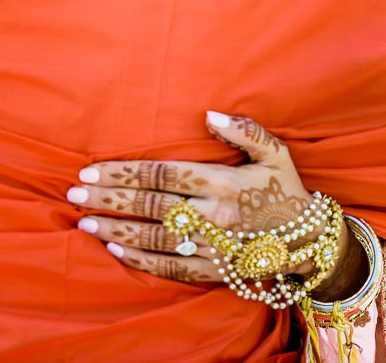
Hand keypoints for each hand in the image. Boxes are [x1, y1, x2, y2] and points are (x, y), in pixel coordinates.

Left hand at [68, 111, 357, 291]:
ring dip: (116, 230)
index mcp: (222, 182)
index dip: (124, 173)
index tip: (92, 170)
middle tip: (75, 194)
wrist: (311, 241)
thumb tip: (208, 114)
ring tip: (85, 222)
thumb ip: (243, 129)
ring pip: (153, 238)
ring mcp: (212, 247)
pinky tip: (115, 251)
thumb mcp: (274, 151)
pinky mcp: (214, 271)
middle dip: (108, 199)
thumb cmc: (286, 189)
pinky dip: (140, 261)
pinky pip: (170, 268)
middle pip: (150, 206)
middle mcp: (213, 216)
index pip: (162, 175)